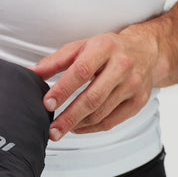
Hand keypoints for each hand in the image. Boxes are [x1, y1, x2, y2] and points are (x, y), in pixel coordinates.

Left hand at [29, 29, 159, 139]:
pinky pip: (111, 121)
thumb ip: (55, 61)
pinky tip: (77, 127)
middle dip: (69, 117)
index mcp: (105, 47)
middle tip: (52, 130)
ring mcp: (133, 85)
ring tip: (61, 128)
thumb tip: (31, 73)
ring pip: (101, 113)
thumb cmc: (107, 49)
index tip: (46, 104)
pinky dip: (91, 128)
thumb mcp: (81, 47)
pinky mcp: (139, 101)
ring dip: (78, 124)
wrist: (146, 51)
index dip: (62, 90)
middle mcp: (122, 66)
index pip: (81, 71)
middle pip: (92, 98)